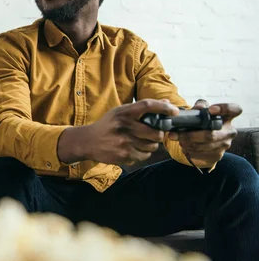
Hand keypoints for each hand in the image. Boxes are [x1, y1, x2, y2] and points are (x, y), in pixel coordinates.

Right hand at [60, 99, 178, 164]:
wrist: (88, 141)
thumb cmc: (107, 125)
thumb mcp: (120, 112)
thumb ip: (141, 109)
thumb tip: (166, 103)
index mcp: (123, 113)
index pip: (147, 105)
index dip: (163, 108)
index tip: (173, 111)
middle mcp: (124, 126)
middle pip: (156, 132)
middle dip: (159, 134)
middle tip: (154, 134)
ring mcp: (124, 142)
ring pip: (151, 146)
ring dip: (150, 145)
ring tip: (139, 142)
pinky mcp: (124, 155)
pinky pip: (143, 156)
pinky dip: (141, 154)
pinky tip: (131, 149)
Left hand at [172, 100, 240, 166]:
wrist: (204, 140)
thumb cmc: (202, 121)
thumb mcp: (201, 111)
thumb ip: (200, 106)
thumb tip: (198, 108)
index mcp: (227, 117)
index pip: (234, 109)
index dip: (224, 109)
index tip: (210, 110)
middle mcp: (229, 131)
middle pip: (211, 135)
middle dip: (190, 136)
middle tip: (174, 134)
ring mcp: (225, 144)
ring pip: (205, 146)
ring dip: (188, 144)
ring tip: (178, 140)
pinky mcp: (218, 155)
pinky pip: (202, 154)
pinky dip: (190, 151)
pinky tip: (185, 147)